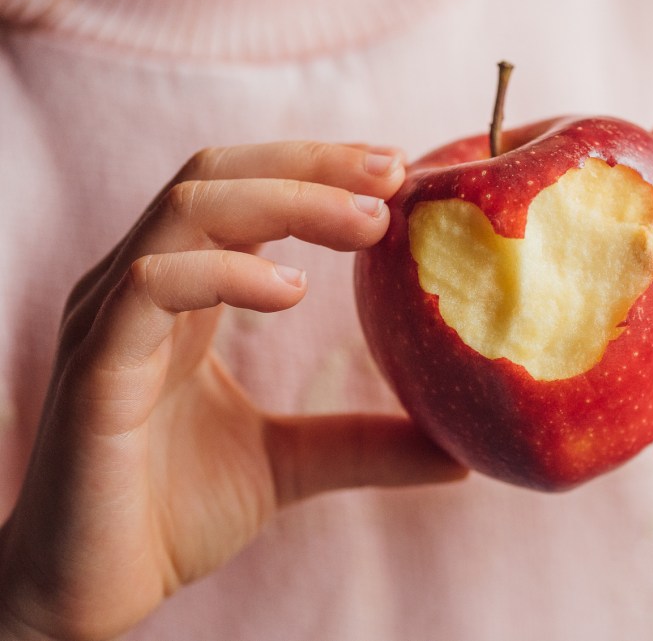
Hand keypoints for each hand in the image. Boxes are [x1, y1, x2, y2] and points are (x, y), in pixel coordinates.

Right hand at [0, 142, 466, 640]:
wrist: (86, 594)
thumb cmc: (170, 514)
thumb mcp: (289, 464)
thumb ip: (363, 441)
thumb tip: (460, 448)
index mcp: (180, 293)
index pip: (242, 190)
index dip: (317, 169)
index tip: (398, 170)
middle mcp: (138, 288)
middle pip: (217, 176)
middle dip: (310, 164)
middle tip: (393, 172)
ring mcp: (109, 320)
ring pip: (187, 209)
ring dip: (286, 201)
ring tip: (368, 224)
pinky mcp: (94, 369)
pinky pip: (151, 285)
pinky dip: (225, 271)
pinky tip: (292, 290)